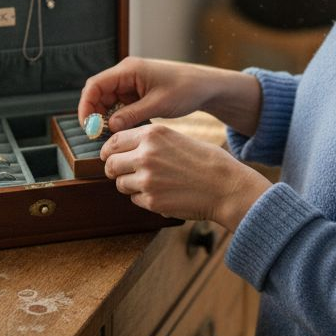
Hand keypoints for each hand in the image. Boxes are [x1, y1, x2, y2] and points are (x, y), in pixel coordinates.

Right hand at [77, 57, 262, 135]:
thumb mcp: (158, 104)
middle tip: (98, 135)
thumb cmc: (185, 90)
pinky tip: (124, 130)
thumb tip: (109, 126)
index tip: (88, 126)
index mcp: (129, 70)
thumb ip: (132, 115)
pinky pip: (119, 106)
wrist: (204, 87)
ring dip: (106, 117)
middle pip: (98, 93)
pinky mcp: (137, 93)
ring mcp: (131, 84)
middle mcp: (126, 74)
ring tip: (111, 135)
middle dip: (94, 114)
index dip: (86, 105)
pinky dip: (118, 118)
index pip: (95, 85)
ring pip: (107, 101)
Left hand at [100, 123, 270, 230]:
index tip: (109, 156)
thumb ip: (150, 142)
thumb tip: (124, 149)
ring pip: (120, 184)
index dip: (108, 151)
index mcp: (152, 135)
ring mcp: (147, 180)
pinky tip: (163, 194)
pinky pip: (135, 199)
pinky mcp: (151, 201)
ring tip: (152, 183)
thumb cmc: (206, 162)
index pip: (114, 141)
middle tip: (122, 173)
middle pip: (111, 164)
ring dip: (130, 185)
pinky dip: (144, 198)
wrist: (226, 187)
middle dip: (114, 170)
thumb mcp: (177, 138)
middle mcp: (146, 155)